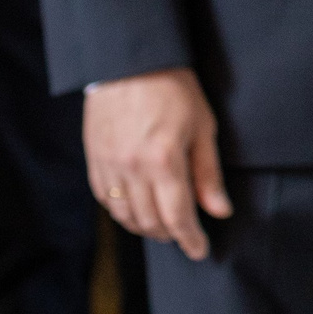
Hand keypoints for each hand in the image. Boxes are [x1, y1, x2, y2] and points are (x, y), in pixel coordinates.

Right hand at [83, 69, 232, 258]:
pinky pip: (105, 200)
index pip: (178, 217)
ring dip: (145, 227)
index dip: (190, 239)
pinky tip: (136, 209)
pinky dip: (122, 212)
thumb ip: (208, 174)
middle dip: (170, 235)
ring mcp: (108, 167)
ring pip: (125, 216)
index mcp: (164, 161)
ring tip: (163, 226)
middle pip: (150, 222)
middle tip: (185, 235)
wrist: (128, 62)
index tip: (200, 251)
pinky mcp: (93, 161)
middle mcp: (132, 170)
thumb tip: (219, 211)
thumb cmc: (173, 88)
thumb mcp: (203, 126)